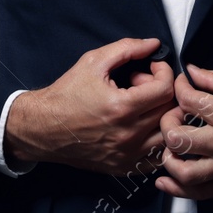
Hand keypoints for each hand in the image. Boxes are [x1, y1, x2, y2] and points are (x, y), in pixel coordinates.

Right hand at [5, 37, 178, 174]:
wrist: (43, 127)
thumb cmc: (66, 95)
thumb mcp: (93, 62)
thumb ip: (127, 49)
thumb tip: (153, 44)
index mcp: (121, 108)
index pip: (166, 89)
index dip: (163, 72)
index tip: (152, 68)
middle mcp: (128, 135)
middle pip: (170, 110)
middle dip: (161, 91)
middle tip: (141, 85)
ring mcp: (127, 155)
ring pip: (168, 135)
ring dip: (162, 115)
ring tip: (143, 105)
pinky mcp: (124, 167)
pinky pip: (157, 155)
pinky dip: (156, 139)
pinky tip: (142, 125)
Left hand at [154, 63, 212, 201]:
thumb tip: (191, 71)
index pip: (187, 100)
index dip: (178, 87)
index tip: (181, 85)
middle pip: (175, 137)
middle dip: (167, 122)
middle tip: (174, 116)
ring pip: (182, 170)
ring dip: (168, 156)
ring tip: (172, 145)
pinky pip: (199, 193)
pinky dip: (177, 188)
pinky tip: (166, 179)